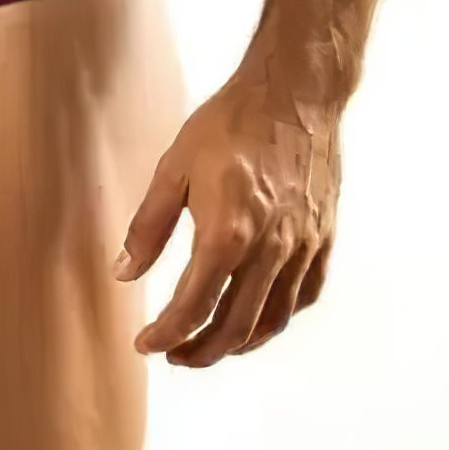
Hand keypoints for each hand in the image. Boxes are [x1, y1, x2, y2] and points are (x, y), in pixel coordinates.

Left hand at [112, 66, 341, 364]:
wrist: (294, 93)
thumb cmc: (231, 123)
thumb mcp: (174, 166)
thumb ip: (148, 226)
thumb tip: (124, 273)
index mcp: (227, 233)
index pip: (193, 306)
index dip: (166, 333)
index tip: (146, 344)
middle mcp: (269, 250)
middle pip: (235, 327)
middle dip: (201, 351)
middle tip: (175, 356)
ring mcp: (302, 248)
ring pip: (273, 320)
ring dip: (239, 343)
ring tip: (211, 345)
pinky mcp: (323, 238)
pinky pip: (304, 296)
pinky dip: (278, 317)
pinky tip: (258, 315)